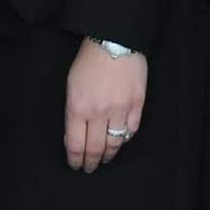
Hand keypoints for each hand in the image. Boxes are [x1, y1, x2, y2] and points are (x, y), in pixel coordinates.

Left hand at [65, 40, 150, 170]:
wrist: (115, 41)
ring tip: (105, 159)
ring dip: (109, 155)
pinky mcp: (137, 104)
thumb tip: (76, 135)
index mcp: (78, 107)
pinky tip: (120, 140)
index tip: (75, 165)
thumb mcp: (71, 86)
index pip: (75, 144)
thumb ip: (73, 112)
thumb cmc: (89, 61)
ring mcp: (120, 109)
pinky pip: (131, 130)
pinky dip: (125, 138)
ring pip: (115, 143)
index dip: (75, 159)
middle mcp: (99, 112)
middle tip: (89, 168)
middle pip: (95, 149)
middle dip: (91, 162)